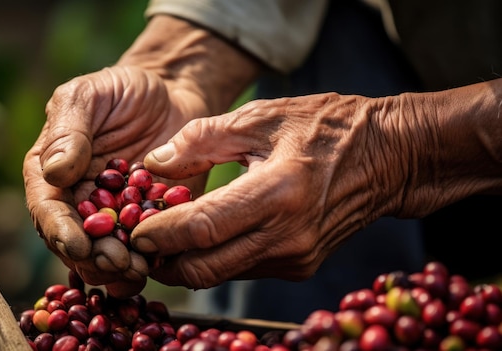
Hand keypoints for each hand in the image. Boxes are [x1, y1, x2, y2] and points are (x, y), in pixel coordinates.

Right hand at [23, 66, 209, 296]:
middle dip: (93, 259)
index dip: (60, 232)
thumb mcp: (89, 96)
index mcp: (53, 174)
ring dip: (119, 269)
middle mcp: (80, 203)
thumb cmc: (123, 89)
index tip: (78, 246)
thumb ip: (68, 131)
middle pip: (76, 244)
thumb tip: (54, 172)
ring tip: (138, 268)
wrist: (171, 93)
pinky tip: (160, 263)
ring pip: (108, 256)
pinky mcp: (151, 223)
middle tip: (116, 261)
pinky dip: (151, 261)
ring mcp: (116, 217)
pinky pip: (147, 250)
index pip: (48, 210)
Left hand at [130, 93, 409, 288]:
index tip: (131, 230)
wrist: (387, 157)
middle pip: (204, 268)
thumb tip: (152, 165)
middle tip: (137, 243)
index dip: (159, 234)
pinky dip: (215, 258)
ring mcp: (296, 257)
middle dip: (163, 262)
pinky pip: (243, 269)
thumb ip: (201, 140)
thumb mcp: (261, 117)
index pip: (201, 228)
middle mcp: (288, 236)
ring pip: (221, 274)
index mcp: (278, 192)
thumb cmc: (325, 127)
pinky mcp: (300, 266)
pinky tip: (203, 238)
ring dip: (186, 263)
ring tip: (164, 238)